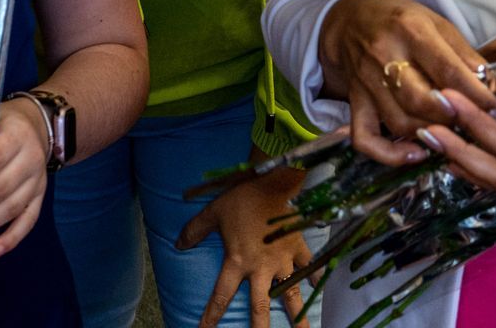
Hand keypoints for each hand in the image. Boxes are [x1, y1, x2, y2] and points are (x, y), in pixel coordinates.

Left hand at [177, 165, 312, 327]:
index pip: (221, 296)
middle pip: (260, 307)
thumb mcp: (213, 212)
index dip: (211, 316)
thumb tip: (178, 244)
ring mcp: (283, 260)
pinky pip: (309, 267)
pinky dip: (314, 278)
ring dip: (298, 316)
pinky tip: (317, 289)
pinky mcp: (299, 249)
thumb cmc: (242, 198)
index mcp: (237, 261)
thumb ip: (195, 230)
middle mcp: (261, 268)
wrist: (274, 182)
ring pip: (291, 295)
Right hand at [318, 0, 495, 165]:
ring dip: (431, 135)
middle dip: (453, 118)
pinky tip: (417, 154)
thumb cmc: (402, 21)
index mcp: (410, 30)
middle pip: (419, 99)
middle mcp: (384, 56)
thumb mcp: (436, 22)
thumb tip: (489, 83)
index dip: (477, 96)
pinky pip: (366, 138)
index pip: (447, 69)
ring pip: (399, 121)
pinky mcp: (355, 102)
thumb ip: (463, 53)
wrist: (351, 21)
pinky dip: (390, 154)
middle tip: (478, 127)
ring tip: (455, 137)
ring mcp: (366, 82)